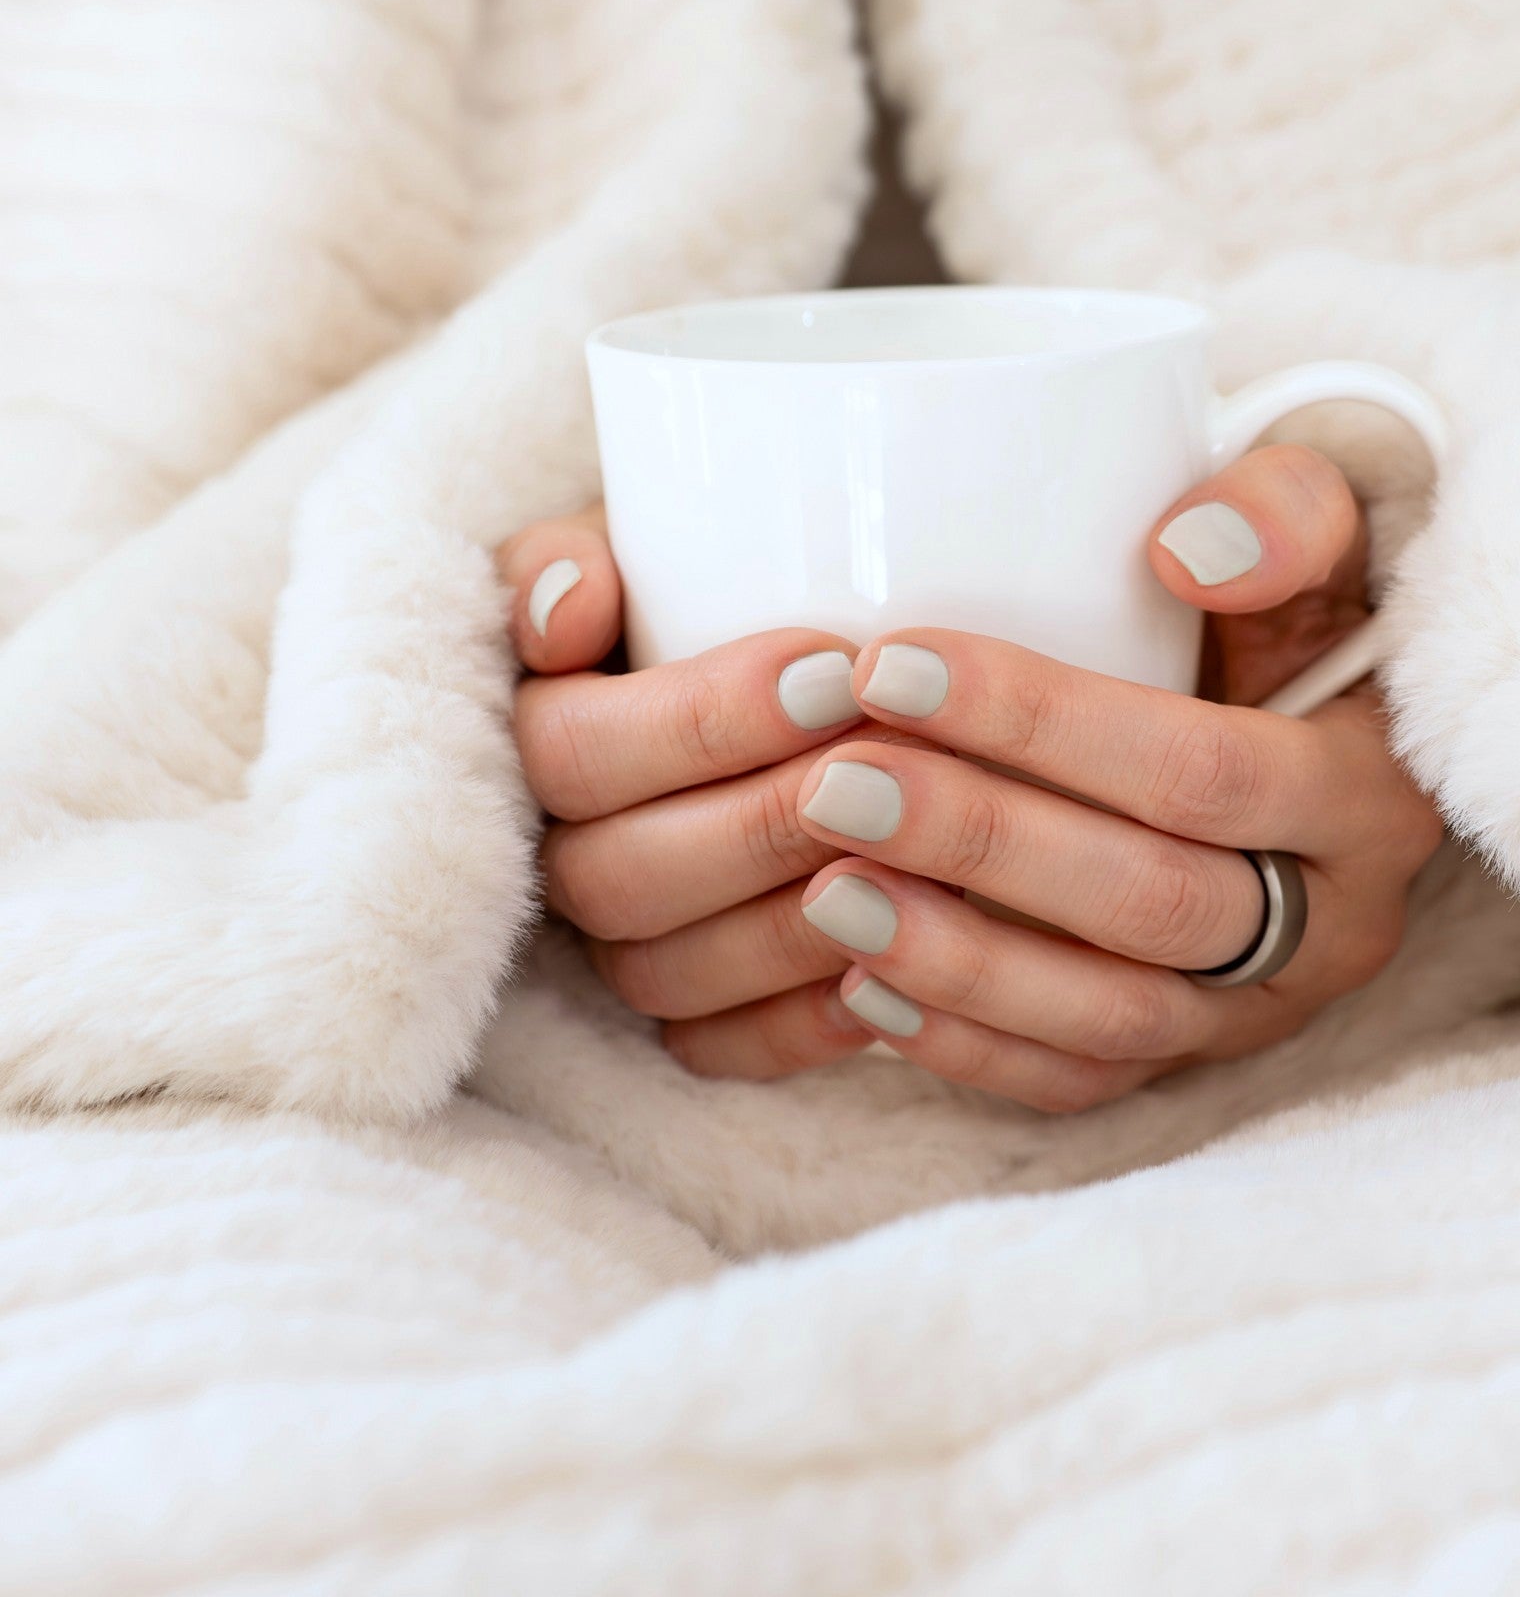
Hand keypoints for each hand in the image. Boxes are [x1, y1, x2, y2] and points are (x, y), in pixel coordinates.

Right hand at [500, 507, 883, 1071]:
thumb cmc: (710, 589)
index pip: (572, 752)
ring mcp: (616, 949)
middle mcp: (553, 857)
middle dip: (761, 824)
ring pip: (665, 975)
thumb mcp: (643, 542)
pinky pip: (714, 1054)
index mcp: (529, 737)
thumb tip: (565, 614)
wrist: (787, 671)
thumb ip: (576, 556)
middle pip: (619, 876)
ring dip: (791, 928)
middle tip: (885, 765)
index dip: (699, 722)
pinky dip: (797, 1030)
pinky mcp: (683, 1019)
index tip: (833, 669)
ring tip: (913, 867)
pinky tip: (896, 980)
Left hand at [614, 446, 1441, 1107]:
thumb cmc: (1289, 596)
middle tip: (829, 785)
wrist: (1318, 700)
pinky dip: (970, 1046)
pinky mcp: (1192, 1056)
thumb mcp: (1322, 518)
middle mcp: (1337, 923)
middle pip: (1153, 905)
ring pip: (1114, 1019)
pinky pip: (1082, 1083)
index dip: (1047, 725)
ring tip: (823, 892)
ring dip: (960, 962)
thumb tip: (1186, 553)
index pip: (1206, 772)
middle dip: (982, 845)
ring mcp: (1263, 1007)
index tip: (890, 665)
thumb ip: (1282, 507)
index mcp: (1374, 792)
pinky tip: (860, 985)